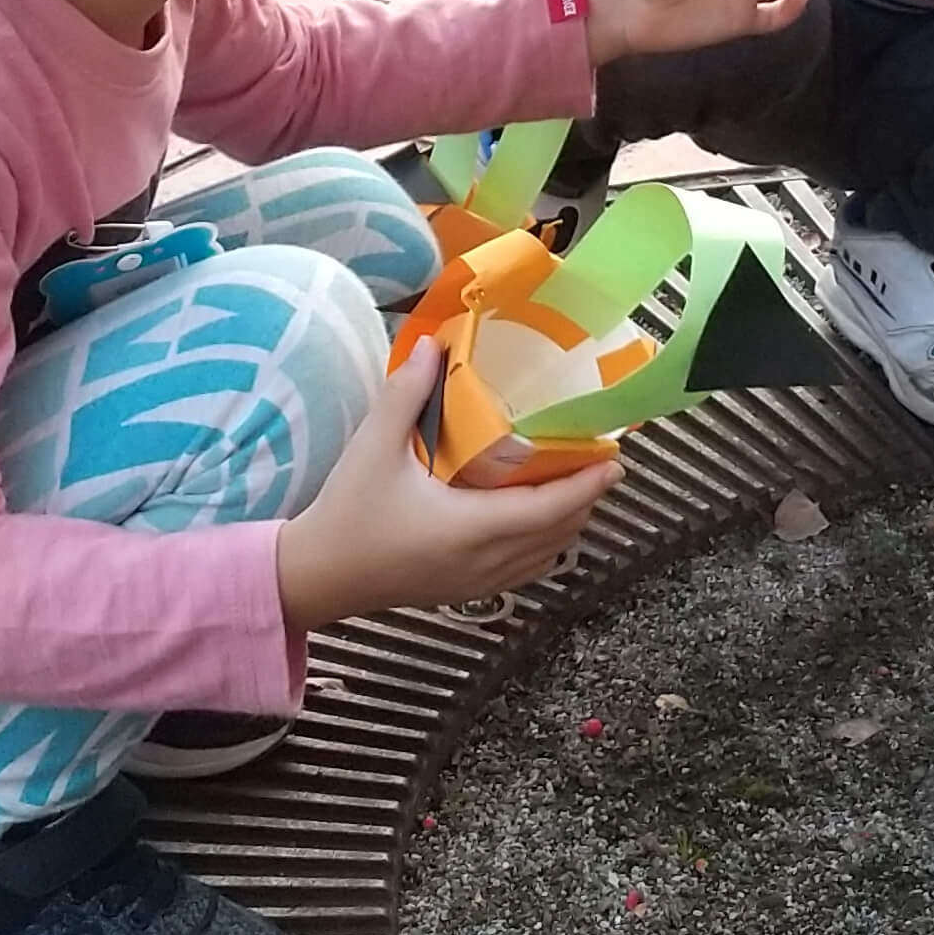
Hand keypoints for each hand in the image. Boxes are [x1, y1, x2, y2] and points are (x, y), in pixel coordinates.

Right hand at [277, 341, 619, 629]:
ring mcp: (478, 582)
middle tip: (599, 460)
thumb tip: (434, 344)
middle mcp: (485, 561)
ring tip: (574, 484)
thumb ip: (406, 393)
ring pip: (545, 556)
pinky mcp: (465, 591)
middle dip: (585, 499)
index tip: (615, 461)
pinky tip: (534, 519)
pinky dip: (544, 544)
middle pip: (559, 534)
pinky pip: (524, 569)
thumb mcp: (374, 446)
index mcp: (472, 527)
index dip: (587, 486)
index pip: (549, 509)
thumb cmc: (349, 512)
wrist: (318, 576)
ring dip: (567, 523)